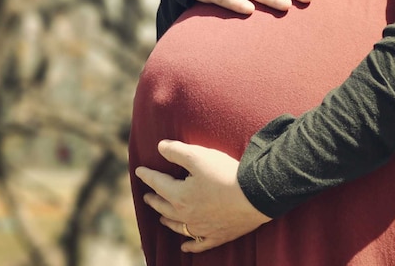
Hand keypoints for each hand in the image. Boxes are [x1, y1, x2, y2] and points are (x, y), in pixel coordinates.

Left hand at [134, 140, 271, 252]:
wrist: (255, 196)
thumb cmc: (225, 174)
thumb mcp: (199, 156)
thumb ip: (176, 151)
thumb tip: (160, 147)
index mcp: (179, 195)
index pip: (158, 183)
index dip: (147, 176)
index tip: (139, 171)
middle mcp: (186, 215)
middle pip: (164, 207)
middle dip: (154, 200)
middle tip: (147, 196)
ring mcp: (202, 228)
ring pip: (178, 226)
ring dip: (167, 220)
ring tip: (161, 217)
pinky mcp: (217, 236)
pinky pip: (199, 244)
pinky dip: (190, 246)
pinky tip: (184, 247)